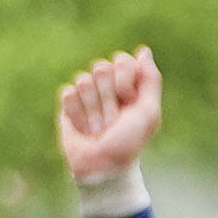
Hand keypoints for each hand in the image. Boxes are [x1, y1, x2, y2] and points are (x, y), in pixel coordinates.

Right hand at [51, 50, 164, 192]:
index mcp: (129, 84)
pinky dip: (76, 112)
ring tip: (97, 127)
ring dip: (92, 108)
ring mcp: (87, 94)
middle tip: (112, 120)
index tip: (128, 102)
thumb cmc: (128, 142)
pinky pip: (67, 92)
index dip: (124, 81)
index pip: (122, 60)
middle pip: (101, 67)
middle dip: (107, 97)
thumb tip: (143, 51)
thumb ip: (150, 80)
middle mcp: (108, 85)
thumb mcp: (148, 112)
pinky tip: (82, 127)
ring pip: (83, 80)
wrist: (101, 166)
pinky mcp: (68, 104)